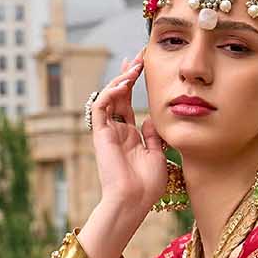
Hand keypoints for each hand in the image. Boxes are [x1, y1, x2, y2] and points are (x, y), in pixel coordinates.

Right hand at [89, 48, 169, 214]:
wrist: (133, 201)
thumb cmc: (147, 186)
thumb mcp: (158, 155)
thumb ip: (153, 136)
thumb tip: (151, 117)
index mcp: (131, 137)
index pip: (130, 105)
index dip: (136, 86)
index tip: (146, 67)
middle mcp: (118, 132)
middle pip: (118, 96)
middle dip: (127, 75)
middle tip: (139, 56)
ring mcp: (108, 132)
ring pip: (108, 98)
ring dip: (120, 80)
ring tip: (134, 66)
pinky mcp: (100, 134)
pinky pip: (100, 107)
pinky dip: (110, 92)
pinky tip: (124, 83)